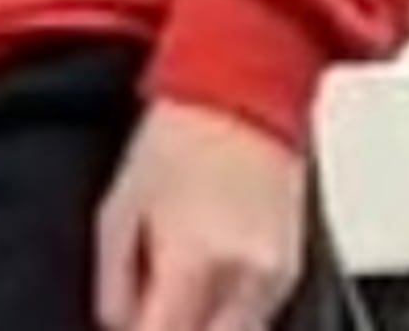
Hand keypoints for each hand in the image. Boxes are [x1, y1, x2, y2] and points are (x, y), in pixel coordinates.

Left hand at [96, 100, 305, 330]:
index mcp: (195, 259)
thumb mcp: (119, 205)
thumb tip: (116, 324)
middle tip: (153, 312)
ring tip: (176, 294)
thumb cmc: (175, 141)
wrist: (240, 101)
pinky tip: (206, 286)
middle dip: (174, 330)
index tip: (127, 326)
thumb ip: (115, 279)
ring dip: (205, 325)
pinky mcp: (293, 275)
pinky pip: (259, 320)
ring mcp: (276, 280)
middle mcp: (244, 278)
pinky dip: (228, 316)